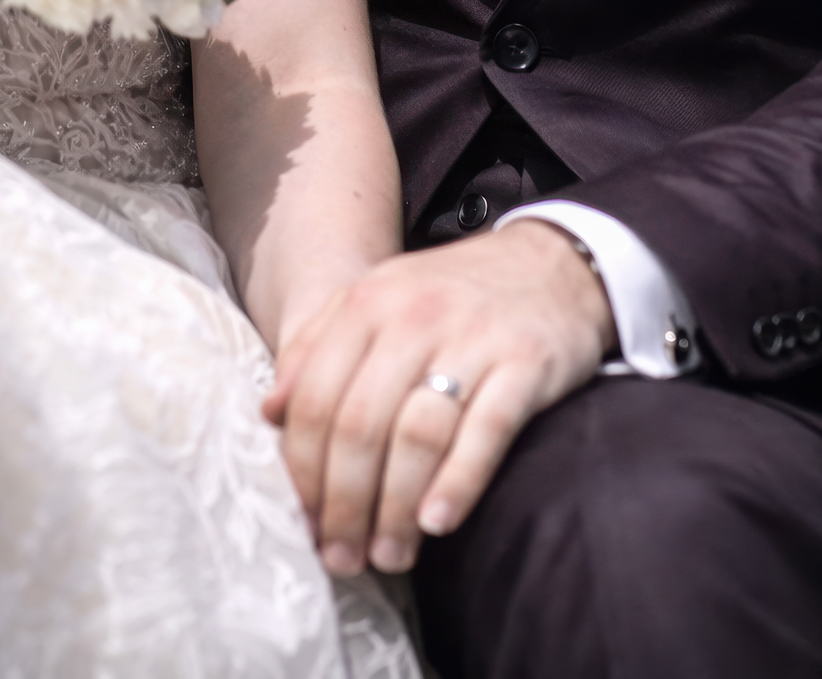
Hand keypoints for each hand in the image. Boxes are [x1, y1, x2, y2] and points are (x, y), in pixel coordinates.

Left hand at [262, 223, 615, 575]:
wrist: (552, 263)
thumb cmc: (452, 298)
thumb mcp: (378, 301)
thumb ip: (318, 347)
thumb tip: (269, 414)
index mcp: (367, 302)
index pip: (315, 398)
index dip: (303, 471)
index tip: (304, 523)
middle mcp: (414, 315)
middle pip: (359, 424)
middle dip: (344, 504)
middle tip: (343, 557)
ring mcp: (472, 337)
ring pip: (417, 435)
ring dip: (395, 509)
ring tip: (389, 556)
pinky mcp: (525, 361)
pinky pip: (485, 431)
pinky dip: (457, 483)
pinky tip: (437, 523)